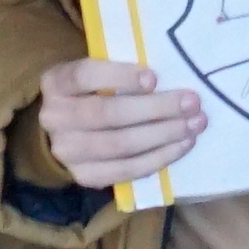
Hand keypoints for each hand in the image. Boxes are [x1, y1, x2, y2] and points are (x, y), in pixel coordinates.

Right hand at [34, 53, 205, 192]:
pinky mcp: (85, 176)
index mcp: (56, 82)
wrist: (68, 132)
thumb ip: (120, 71)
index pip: (84, 76)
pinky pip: (126, 170)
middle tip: (191, 102)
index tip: (154, 78)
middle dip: (155, 108)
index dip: (119, 76)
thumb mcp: (96, 73)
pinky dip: (158, 158)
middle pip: (108, 113)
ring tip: (194, 125)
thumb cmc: (93, 92)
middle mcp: (55, 118)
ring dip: (163, 135)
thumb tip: (169, 73)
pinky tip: (182, 145)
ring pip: (120, 145)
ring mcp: (67, 152)